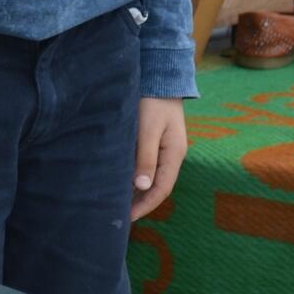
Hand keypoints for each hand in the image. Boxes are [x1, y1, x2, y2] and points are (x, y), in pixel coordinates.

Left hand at [131, 96, 185, 220]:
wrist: (159, 77)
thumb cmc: (153, 102)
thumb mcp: (148, 130)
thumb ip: (146, 157)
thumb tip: (142, 186)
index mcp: (174, 155)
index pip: (162, 189)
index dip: (146, 205)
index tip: (129, 217)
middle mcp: (171, 155)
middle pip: (157, 186)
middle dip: (141, 202)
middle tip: (120, 214)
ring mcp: (164, 148)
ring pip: (151, 176)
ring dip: (137, 190)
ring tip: (119, 202)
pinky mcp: (155, 141)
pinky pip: (146, 165)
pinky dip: (135, 176)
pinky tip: (122, 181)